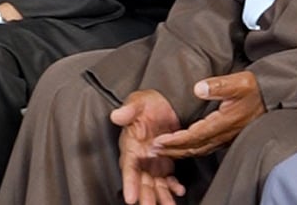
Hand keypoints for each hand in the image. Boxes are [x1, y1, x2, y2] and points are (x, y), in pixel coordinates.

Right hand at [110, 90, 185, 204]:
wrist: (163, 101)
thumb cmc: (147, 103)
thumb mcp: (138, 102)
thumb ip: (129, 110)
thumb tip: (117, 115)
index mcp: (131, 147)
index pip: (129, 169)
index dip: (129, 184)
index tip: (130, 198)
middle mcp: (140, 158)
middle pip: (141, 182)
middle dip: (145, 196)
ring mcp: (153, 162)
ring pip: (155, 184)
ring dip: (161, 196)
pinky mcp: (165, 161)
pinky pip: (168, 178)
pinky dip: (173, 186)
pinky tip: (179, 191)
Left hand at [150, 71, 266, 158]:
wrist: (273, 97)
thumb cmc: (256, 89)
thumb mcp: (240, 82)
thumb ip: (219, 85)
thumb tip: (198, 89)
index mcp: (224, 122)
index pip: (194, 135)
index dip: (175, 140)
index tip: (158, 141)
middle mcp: (223, 134)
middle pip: (192, 147)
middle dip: (171, 150)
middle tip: (151, 151)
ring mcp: (225, 138)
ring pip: (198, 150)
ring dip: (178, 152)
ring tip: (162, 151)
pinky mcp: (227, 137)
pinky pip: (204, 148)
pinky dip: (189, 150)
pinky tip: (183, 148)